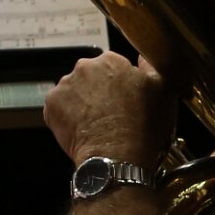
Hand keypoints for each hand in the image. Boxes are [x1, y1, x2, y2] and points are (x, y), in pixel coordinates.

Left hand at [44, 53, 171, 166]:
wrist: (117, 158)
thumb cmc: (142, 126)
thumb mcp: (163, 91)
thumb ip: (150, 65)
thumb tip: (142, 56)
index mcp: (111, 60)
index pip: (113, 67)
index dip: (120, 85)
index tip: (125, 100)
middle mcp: (84, 67)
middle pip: (90, 77)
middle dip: (97, 92)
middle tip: (110, 114)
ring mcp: (65, 86)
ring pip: (73, 92)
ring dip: (81, 103)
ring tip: (96, 125)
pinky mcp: (51, 105)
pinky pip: (59, 108)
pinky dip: (67, 117)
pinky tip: (82, 129)